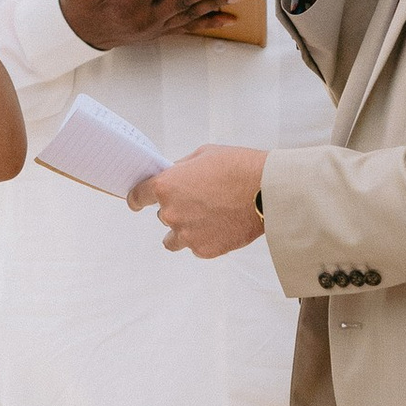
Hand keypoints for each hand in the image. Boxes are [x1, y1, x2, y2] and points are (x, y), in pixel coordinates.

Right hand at [59, 0, 241, 52]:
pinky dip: (209, 23)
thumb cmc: (77, 5)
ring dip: (215, 4)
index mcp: (126, 3)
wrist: (76, 34)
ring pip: (190, 15)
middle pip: (182, 0)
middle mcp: (144, 18)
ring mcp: (153, 27)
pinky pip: (187, 27)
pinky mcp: (158, 32)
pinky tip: (226, 19)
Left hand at [132, 142, 267, 258]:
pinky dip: (204, 239)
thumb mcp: (205, 154)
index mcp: (166, 186)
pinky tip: (222, 226)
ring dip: (184, 230)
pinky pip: (196, 247)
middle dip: (176, 208)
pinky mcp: (204, 250)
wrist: (267, 192)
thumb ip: (182, 168)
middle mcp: (171, 213)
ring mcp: (187, 235)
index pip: (137, 196)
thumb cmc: (239, 168)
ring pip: (174, 238)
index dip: (137, 198)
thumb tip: (174, 175)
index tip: (138, 202)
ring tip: (208, 219)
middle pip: (162, 215)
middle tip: (201, 200)